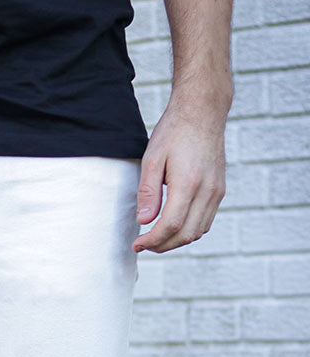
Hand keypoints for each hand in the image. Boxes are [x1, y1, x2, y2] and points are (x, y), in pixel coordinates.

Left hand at [133, 93, 228, 254]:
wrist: (203, 110)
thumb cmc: (175, 131)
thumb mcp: (152, 158)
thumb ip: (148, 192)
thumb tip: (144, 221)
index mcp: (188, 183)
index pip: (170, 225)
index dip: (152, 240)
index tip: (137, 243)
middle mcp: (207, 190)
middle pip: (186, 234)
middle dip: (162, 245)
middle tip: (144, 244)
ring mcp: (217, 191)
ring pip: (198, 232)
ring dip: (176, 241)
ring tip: (156, 238)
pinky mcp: (220, 190)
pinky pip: (206, 221)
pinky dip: (189, 231)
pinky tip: (173, 227)